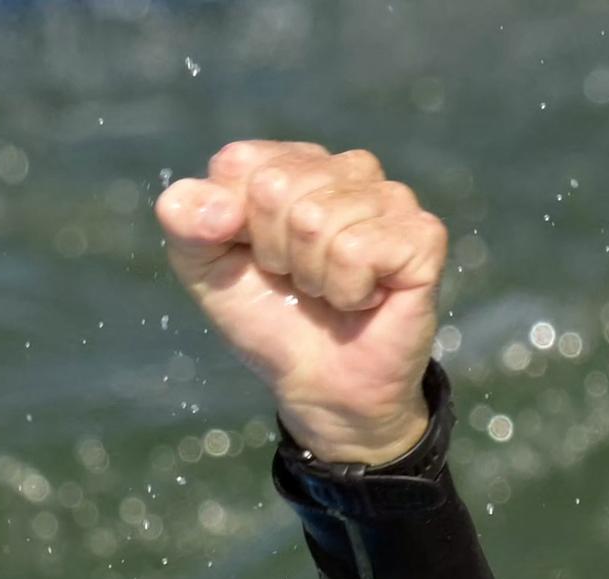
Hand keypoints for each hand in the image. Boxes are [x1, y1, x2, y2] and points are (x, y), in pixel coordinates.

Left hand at [156, 141, 447, 466]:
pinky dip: (347, 291)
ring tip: (328, 290)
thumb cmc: (268, 318)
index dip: (229, 224)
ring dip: (310, 275)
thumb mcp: (207, 271)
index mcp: (293, 164)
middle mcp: (347, 168)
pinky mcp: (422, 234)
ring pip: (316, 219)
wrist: (318, 385)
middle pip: (275, 186)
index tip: (252, 257)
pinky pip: (356, 250)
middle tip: (294, 279)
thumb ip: (186, 224)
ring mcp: (390, 197)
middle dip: (271, 251)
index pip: (239, 163)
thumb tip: (217, 207)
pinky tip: (363, 298)